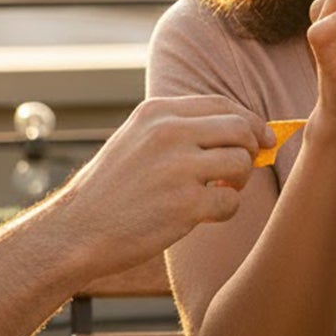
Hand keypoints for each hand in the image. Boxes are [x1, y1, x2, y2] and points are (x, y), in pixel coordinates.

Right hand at [52, 95, 267, 261]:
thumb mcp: (136, 140)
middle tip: (241, 171)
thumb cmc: (109, 191)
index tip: (260, 138)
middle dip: (251, 149)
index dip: (250, 121)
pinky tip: (203, 216)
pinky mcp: (186, 204)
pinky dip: (225, 211)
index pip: (223, 104)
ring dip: (240, 181)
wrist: (74, 232)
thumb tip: (239, 131)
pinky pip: (232, 202)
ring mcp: (178, 167)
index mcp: (157, 112)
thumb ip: (179, 130)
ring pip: (242, 162)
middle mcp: (169, 132)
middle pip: (241, 128)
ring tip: (219, 192)